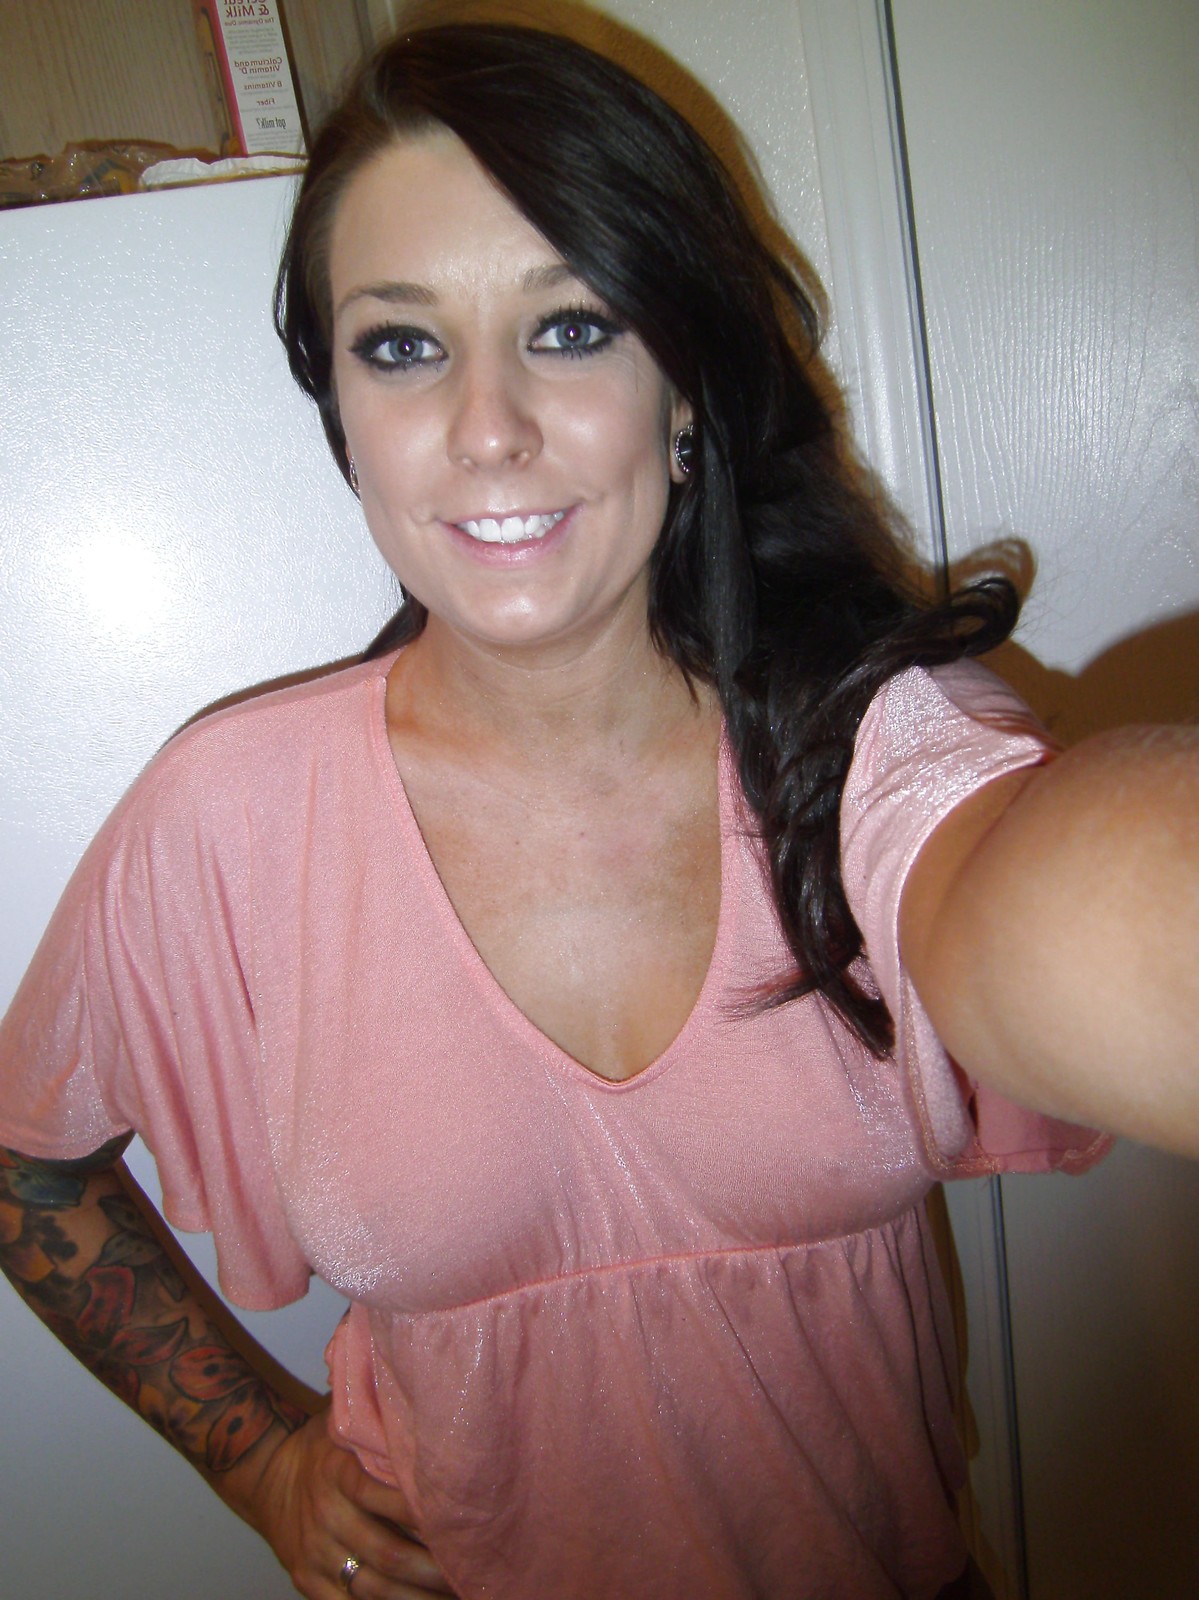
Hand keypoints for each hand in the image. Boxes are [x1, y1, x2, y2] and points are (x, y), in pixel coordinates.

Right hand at [251, 1408, 457, 1597]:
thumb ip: (380, 1425)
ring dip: (415, 1597)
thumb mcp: (343, 1426)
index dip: (416, 1512)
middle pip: (386, 1553)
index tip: (455, 1521)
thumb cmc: (321, 1448)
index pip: (379, 1495)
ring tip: (453, 1597)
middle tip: (468, 1571)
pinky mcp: (308, 1582)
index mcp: (337, 1474)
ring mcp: (316, 1555)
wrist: (265, 1480)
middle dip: (430, 1568)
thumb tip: (431, 1408)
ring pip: (372, 1588)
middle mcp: (326, 1517)